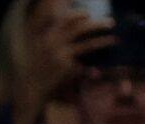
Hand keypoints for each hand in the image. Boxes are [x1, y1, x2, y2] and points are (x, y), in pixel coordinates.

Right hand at [12, 8, 114, 123]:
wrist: (30, 89)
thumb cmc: (35, 70)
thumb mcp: (39, 48)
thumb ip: (50, 36)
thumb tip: (60, 23)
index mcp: (47, 35)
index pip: (65, 19)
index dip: (79, 14)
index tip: (88, 14)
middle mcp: (54, 43)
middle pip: (80, 28)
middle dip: (97, 24)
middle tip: (110, 23)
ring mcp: (60, 55)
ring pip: (86, 43)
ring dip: (102, 39)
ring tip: (114, 39)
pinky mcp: (66, 68)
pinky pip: (84, 63)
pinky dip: (95, 58)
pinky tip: (102, 59)